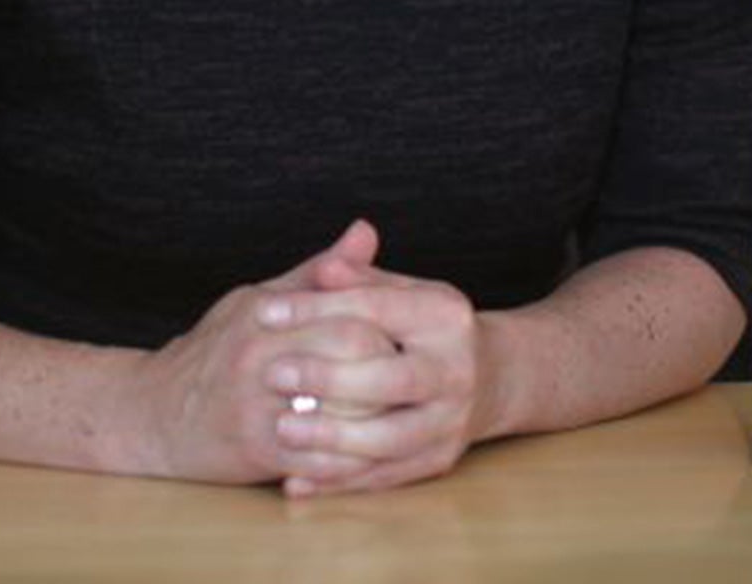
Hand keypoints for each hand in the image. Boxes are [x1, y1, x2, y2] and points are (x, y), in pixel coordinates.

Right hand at [126, 221, 394, 486]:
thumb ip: (317, 272)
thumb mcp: (258, 299)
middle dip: (390, 364)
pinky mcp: (255, 450)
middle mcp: (259, 355)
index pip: (346, 309)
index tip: (408, 333)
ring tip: (402, 414)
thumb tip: (366, 232)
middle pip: (350, 350)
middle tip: (413, 375)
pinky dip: (349, 461)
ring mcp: (257, 405)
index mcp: (264, 313)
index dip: (386, 320)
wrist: (151, 414)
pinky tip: (373, 457)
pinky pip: (319, 458)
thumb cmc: (212, 352)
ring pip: (341, 407)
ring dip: (379, 415)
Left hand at [257, 227, 496, 495]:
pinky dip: (338, 483)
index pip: (377, 307)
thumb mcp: (400, 291)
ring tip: (281, 429)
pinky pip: (385, 477)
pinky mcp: (439, 460)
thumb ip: (358, 279)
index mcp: (444, 315)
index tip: (264, 312)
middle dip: (329, 378)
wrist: (487, 375)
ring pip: (390, 438)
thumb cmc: (421, 327)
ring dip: (332, 438)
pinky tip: (295, 480)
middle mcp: (456, 369)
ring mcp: (451, 420)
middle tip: (272, 373)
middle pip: (392, 379)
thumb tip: (323, 268)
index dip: (317, 308)